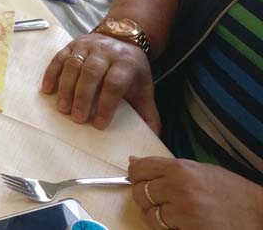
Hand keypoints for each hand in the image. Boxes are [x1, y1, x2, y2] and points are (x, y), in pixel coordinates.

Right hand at [41, 32, 159, 131]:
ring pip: (73, 65)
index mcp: (126, 63)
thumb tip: (153, 139)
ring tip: (62, 108)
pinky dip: (51, 73)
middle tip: (77, 118)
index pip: (114, 84)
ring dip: (66, 88)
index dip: (106, 104)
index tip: (99, 124)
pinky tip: (47, 90)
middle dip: (83, 98)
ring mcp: (87, 45)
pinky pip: (59, 58)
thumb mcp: (145, 90)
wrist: (124, 39)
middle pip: (91, 73)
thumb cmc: (131, 71)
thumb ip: (149, 114)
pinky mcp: (72, 44)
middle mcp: (106, 51)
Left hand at [128, 157, 262, 229]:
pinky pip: (164, 229)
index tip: (137, 178)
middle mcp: (177, 188)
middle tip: (156, 198)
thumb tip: (133, 161)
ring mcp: (182, 212)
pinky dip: (167, 227)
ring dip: (155, 214)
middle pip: (140, 192)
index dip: (135, 174)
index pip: (139, 168)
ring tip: (171, 212)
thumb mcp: (199, 169)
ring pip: (149, 213)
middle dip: (144, 195)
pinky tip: (181, 222)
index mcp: (179, 168)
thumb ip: (165, 166)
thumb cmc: (230, 190)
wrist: (258, 213)